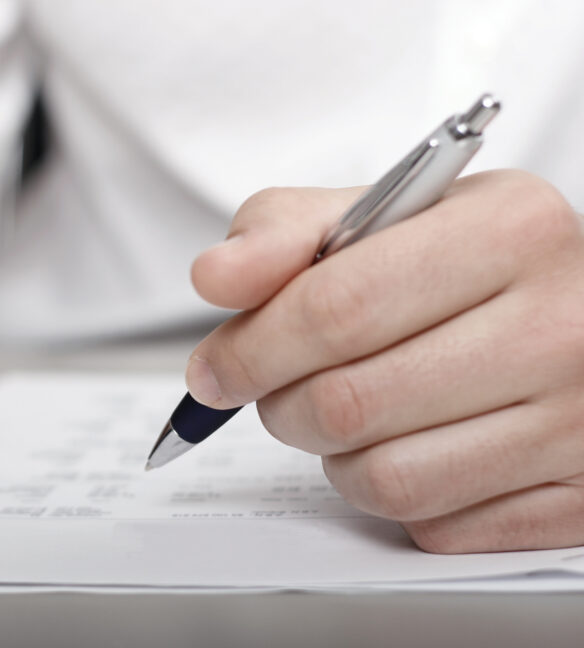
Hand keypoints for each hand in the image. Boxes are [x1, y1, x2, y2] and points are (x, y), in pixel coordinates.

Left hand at [188, 170, 583, 552]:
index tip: (215, 367)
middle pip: (348, 404)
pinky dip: (396, 497)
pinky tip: (410, 445)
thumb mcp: (387, 215)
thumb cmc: (472, 263)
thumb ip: (287, 231)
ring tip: (348, 414)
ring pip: (386, 480)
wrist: (580, 311)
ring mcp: (578, 422)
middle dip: (280, 405)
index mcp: (508, 230)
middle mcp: (559, 326)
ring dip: (334, 456)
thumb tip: (216, 276)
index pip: (336, 308)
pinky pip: (436, 525)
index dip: (252, 348)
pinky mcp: (577, 500)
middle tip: (277, 390)